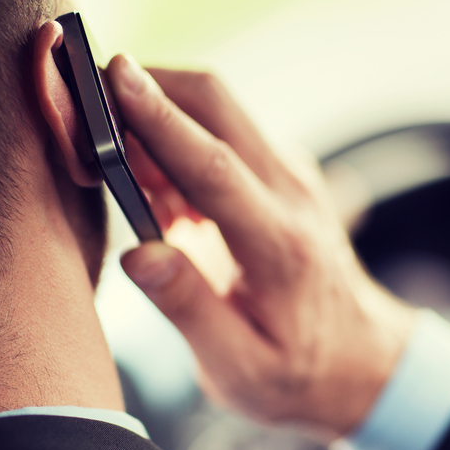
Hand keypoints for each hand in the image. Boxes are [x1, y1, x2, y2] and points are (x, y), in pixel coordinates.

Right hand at [108, 55, 416, 439]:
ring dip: (158, 114)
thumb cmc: (299, 373)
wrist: (362, 359)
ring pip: (217, 109)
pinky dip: (177, 139)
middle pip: (216, 104)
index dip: (158, 118)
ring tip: (115, 170)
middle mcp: (291, 194)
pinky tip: (159, 192)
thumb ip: (188, 309)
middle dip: (148, 86)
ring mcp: (291, 176)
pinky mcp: (281, 173)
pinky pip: (222, 133)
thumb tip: (136, 254)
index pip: (212, 166)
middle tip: (87, 107)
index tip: (112, 75)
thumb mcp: (240, 369)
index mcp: (279, 246)